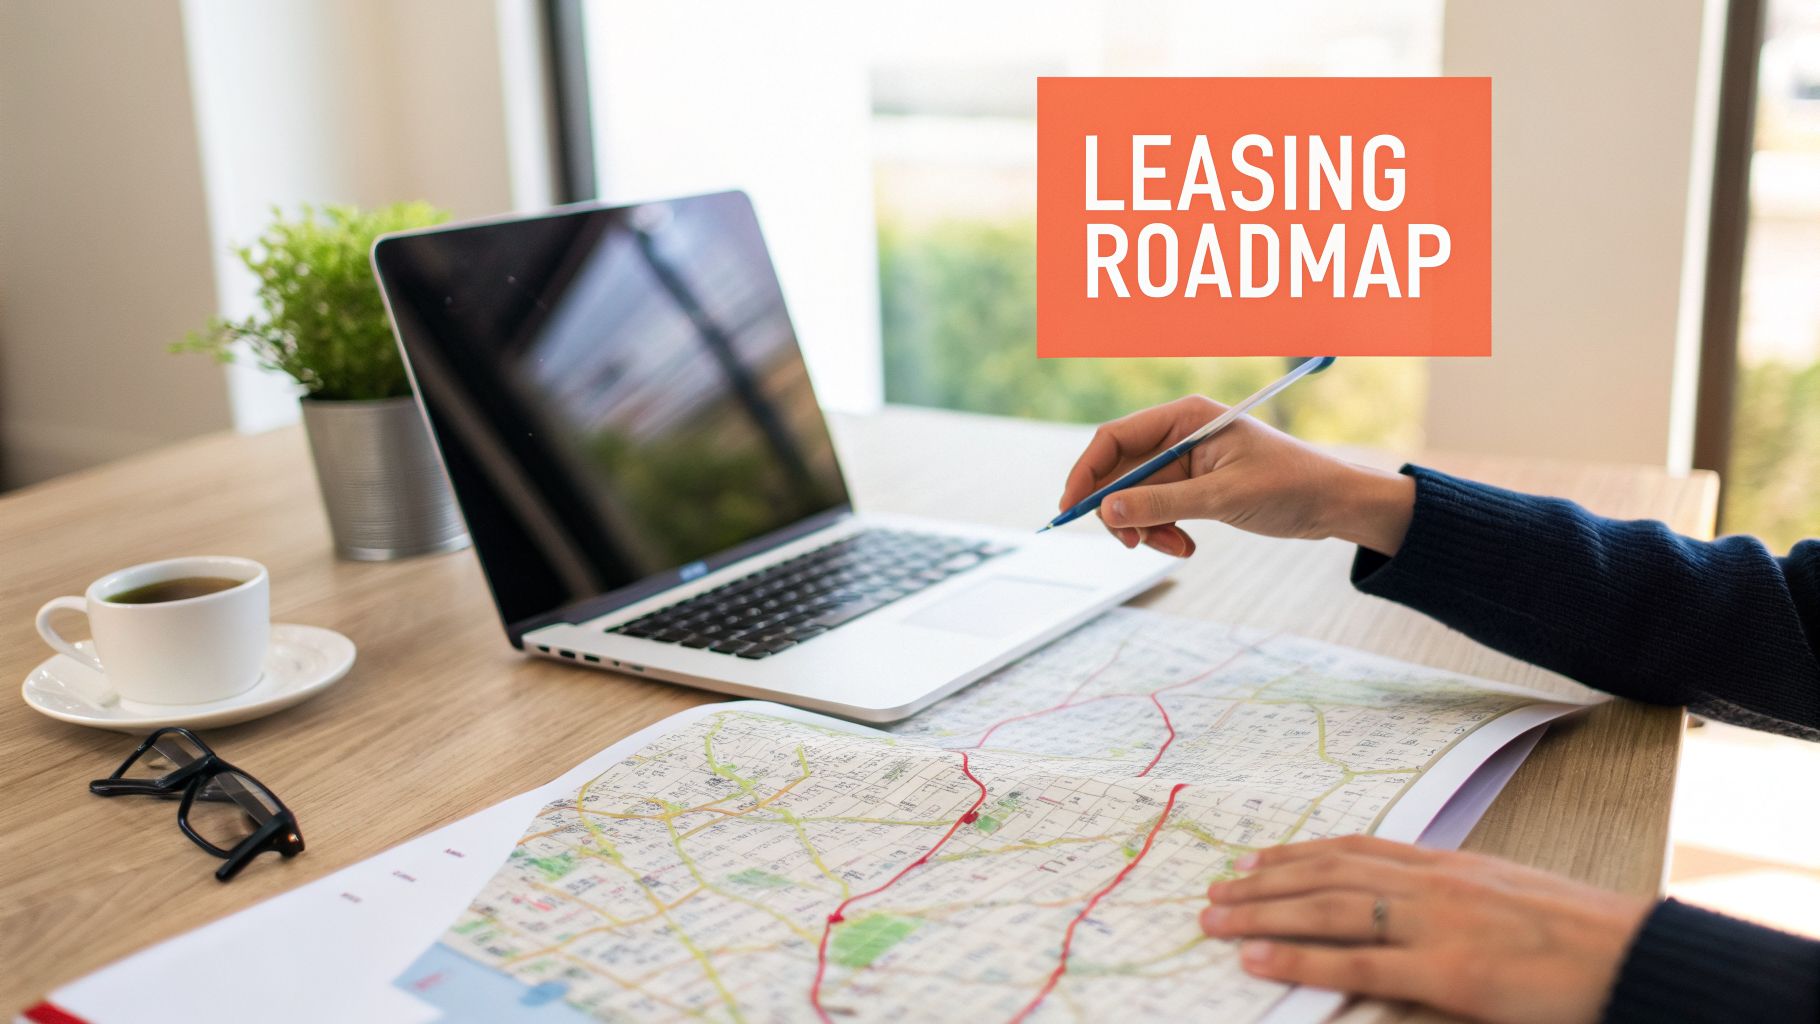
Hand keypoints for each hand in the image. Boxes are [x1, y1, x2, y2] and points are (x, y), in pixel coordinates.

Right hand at [1058, 396, 1414, 557]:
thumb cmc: (1290, 486)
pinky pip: (1157, 509)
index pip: (1113, 438)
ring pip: (1135, 497)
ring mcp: (1185, 461)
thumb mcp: (1222, 497)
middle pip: (1118, 471)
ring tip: (1175, 547)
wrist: (1334, 504)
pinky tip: (1186, 545)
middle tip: (1134, 544)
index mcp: (1185, 417)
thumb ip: (1160, 502)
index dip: (1086, 473)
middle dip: (1122, 511)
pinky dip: (1163, 531)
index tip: (1071, 509)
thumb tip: (1106, 512)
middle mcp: (1179, 434)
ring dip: (1145, 527)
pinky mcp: (1194, 485)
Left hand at [1200, 836, 1652, 1023]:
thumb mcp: (1507, 902)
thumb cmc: (1580, 937)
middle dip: (1264, 885)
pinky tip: (1256, 959)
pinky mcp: (1446, 971)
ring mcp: (1436, 924)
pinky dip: (1300, 959)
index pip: (1355, 850)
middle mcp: (1433, 883)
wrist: (1637, 955)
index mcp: (1450, 866)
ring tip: (1214, 919)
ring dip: (1262, 914)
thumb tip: (1407, 915)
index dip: (1299, 854)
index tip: (1256, 859)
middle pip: (1327, 875)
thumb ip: (1453, 904)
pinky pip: (1356, 961)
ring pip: (1327, 910)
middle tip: (1213, 892)